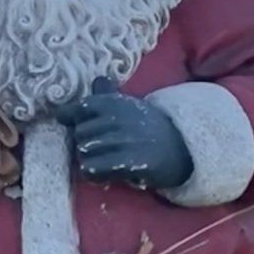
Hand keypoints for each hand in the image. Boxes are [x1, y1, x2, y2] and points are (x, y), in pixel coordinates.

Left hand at [58, 77, 192, 187]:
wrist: (181, 147)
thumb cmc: (147, 126)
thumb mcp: (129, 105)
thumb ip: (108, 94)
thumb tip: (97, 79)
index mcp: (114, 103)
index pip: (79, 108)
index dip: (72, 117)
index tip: (74, 123)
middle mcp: (117, 119)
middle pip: (79, 134)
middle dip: (84, 143)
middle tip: (99, 147)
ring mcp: (124, 141)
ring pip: (83, 153)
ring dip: (90, 159)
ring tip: (104, 160)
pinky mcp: (129, 163)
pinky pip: (93, 169)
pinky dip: (96, 173)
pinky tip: (107, 173)